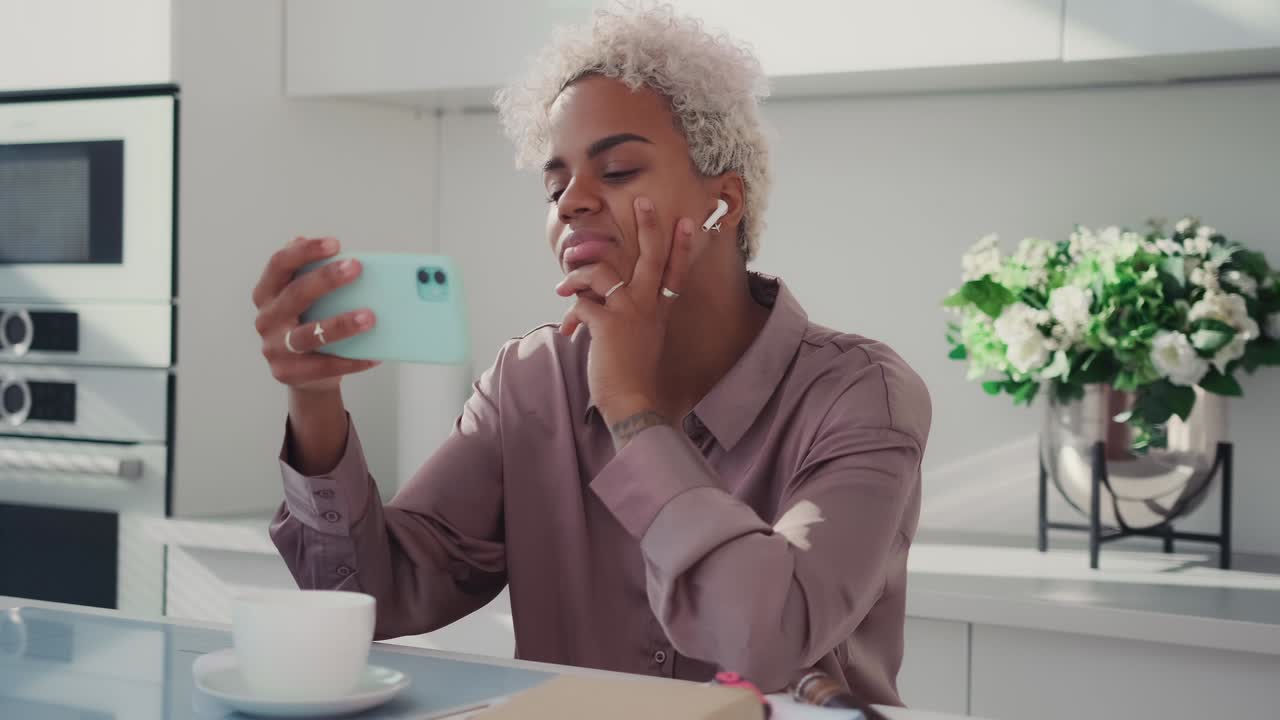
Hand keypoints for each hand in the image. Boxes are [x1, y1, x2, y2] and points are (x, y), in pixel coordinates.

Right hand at [251, 236, 379, 392]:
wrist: (305, 375)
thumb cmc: (310, 325)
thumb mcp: (308, 300)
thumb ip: (316, 277)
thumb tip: (347, 258)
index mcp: (267, 292)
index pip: (280, 264)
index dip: (305, 251)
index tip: (334, 243)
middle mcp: (266, 318)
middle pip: (295, 294)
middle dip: (326, 279)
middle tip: (356, 268)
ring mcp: (275, 347)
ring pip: (308, 334)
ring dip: (340, 324)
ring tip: (369, 317)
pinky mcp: (288, 373)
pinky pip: (324, 366)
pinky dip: (351, 360)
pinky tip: (374, 355)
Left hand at [555, 196, 696, 428]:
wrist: (633, 402)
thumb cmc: (632, 372)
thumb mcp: (642, 338)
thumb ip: (630, 313)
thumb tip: (597, 295)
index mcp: (660, 309)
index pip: (675, 271)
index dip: (681, 246)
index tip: (687, 222)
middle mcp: (649, 306)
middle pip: (651, 257)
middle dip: (648, 226)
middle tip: (643, 200)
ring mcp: (630, 312)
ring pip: (601, 273)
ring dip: (576, 277)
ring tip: (562, 289)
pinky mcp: (609, 323)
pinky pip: (582, 302)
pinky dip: (570, 313)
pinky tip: (567, 330)